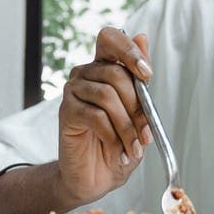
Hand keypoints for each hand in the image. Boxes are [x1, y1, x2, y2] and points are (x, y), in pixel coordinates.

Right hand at [56, 27, 154, 206]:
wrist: (98, 176)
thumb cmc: (119, 142)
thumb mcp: (138, 111)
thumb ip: (139, 77)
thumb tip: (141, 37)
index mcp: (105, 67)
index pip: (110, 38)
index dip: (128, 50)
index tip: (147, 75)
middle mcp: (86, 73)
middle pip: (116, 73)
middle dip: (138, 106)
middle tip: (146, 133)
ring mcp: (73, 91)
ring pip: (107, 96)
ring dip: (127, 127)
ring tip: (134, 148)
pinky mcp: (66, 112)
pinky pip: (95, 116)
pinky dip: (113, 136)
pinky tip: (118, 151)